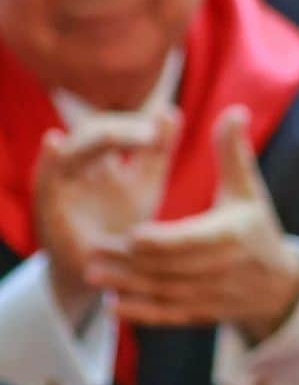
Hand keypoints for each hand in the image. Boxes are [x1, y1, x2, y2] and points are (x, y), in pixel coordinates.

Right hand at [34, 110, 178, 328]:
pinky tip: (52, 142)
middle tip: (151, 136)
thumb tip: (170, 110)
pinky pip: (43, 178)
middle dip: (119, 128)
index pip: (112, 125)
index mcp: (101, 158)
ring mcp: (60, 185)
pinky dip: (47, 158)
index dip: (134, 122)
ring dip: (94, 139)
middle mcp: (78, 166)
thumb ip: (157, 152)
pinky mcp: (47, 208)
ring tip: (123, 137)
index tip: (161, 129)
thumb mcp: (145, 186)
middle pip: (90, 130)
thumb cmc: (125, 226)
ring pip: (69, 149)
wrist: (104, 275)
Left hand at [87, 106, 298, 343]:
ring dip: (127, 285)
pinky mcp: (202, 314)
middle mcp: (221, 269)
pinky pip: (168, 316)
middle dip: (129, 261)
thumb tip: (235, 110)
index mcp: (230, 236)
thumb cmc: (257, 226)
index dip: (159, 239)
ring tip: (92, 273)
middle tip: (92, 247)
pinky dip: (142, 313)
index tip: (129, 232)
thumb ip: (233, 151)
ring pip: (163, 293)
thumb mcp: (248, 189)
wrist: (278, 283)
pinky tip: (114, 307)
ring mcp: (211, 295)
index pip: (189, 241)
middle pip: (169, 268)